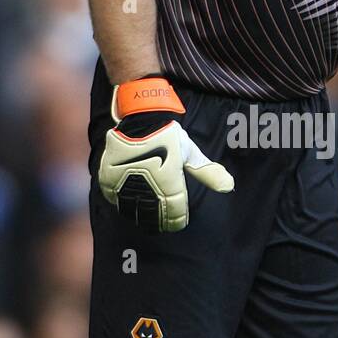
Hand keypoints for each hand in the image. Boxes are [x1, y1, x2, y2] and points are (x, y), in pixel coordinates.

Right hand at [98, 79, 233, 231]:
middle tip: (164, 223)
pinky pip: (116, 199)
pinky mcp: (108, 178)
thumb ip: (207, 172)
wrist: (139, 115)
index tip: (179, 222)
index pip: (174, 212)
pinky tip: (132, 206)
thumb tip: (229, 187)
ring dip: (142, 215)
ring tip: (149, 219)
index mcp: (167, 179)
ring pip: (134, 209)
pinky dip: (124, 204)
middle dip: (160, 220)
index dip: (177, 220)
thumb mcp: (190, 152)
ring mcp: (124, 181)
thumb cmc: (168, 135)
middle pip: (153, 214)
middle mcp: (145, 182)